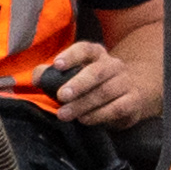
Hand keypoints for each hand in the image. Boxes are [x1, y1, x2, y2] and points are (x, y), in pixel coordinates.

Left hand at [36, 34, 156, 126]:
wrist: (132, 94)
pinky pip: (117, 108)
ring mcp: (126, 83)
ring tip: (65, 114)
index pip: (85, 49)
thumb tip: (37, 78)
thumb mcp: (74, 76)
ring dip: (83, 104)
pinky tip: (84, 120)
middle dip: (78, 84)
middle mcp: (113, 65)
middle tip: (61, 95)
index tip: (57, 65)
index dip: (71, 56)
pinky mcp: (133, 101)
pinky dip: (99, 115)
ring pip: (105, 92)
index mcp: (97, 54)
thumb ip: (52, 75)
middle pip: (97, 71)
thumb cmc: (94, 85)